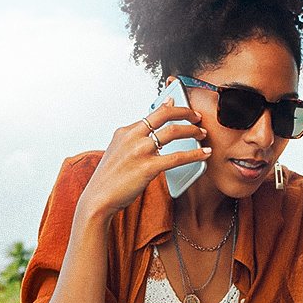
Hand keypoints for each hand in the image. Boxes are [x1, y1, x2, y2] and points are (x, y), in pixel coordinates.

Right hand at [81, 97, 210, 218]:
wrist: (98, 198)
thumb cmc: (110, 178)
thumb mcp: (117, 151)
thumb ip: (133, 138)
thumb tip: (149, 128)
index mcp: (125, 132)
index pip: (153, 113)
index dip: (171, 107)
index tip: (181, 104)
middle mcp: (133, 137)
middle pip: (165, 115)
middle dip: (185, 113)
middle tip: (197, 117)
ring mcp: (140, 151)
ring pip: (174, 132)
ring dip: (192, 131)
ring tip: (202, 134)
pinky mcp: (148, 167)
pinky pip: (178, 157)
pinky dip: (195, 154)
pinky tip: (204, 155)